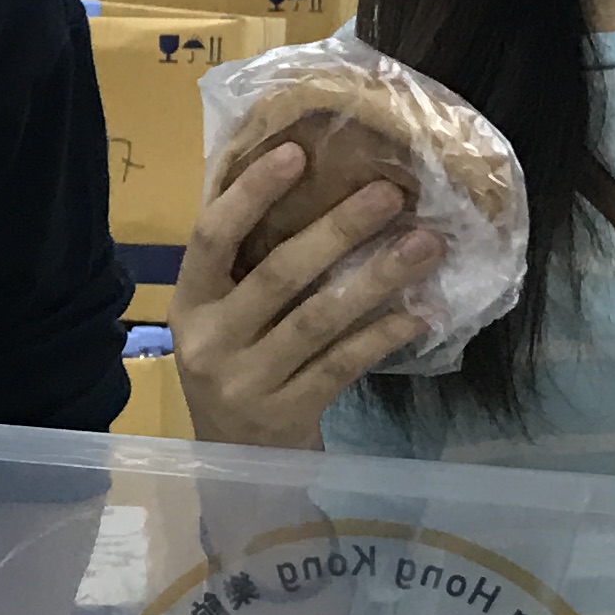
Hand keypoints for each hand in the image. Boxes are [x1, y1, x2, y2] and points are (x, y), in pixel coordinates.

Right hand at [167, 147, 441, 448]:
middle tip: (391, 193)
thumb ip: (243, 258)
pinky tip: (422, 312)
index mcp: (189, 303)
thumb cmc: (237, 364)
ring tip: (425, 244)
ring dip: (377, 277)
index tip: (297, 153)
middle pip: (279, 275)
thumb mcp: (221, 314)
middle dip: (339, 229)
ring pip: (319, 319)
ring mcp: (247, 382)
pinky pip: (342, 365)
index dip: (251, 195)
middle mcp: (210, 342)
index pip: (211, 238)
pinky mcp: (287, 414)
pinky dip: (384, 335)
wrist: (236, 461)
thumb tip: (287, 165)